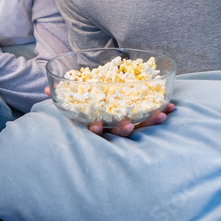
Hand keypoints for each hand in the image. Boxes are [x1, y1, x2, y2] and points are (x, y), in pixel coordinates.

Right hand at [45, 85, 177, 138]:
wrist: (95, 104)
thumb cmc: (83, 104)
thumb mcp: (70, 99)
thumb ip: (59, 95)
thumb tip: (49, 90)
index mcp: (96, 124)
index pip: (95, 129)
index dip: (96, 128)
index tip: (95, 124)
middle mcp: (112, 127)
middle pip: (119, 131)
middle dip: (125, 129)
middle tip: (129, 125)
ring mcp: (127, 123)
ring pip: (139, 126)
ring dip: (151, 122)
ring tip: (162, 115)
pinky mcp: (140, 117)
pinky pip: (151, 117)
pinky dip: (160, 113)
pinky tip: (171, 108)